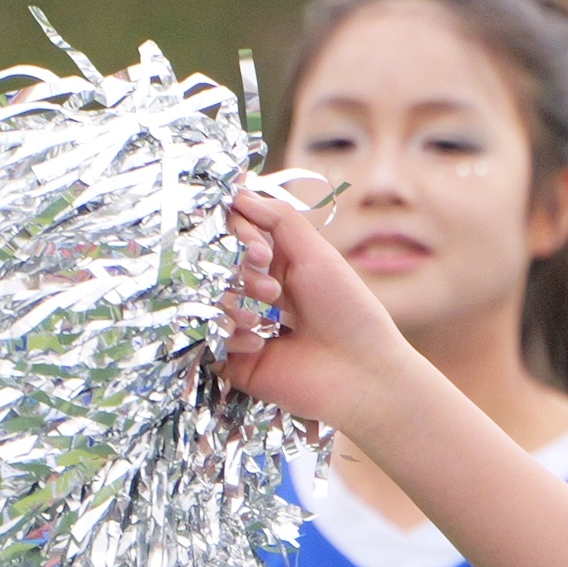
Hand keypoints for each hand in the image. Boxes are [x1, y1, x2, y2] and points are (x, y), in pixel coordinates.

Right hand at [219, 183, 417, 433]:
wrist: (361, 373)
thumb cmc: (348, 310)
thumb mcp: (317, 254)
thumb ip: (278, 219)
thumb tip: (237, 193)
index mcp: (275, 264)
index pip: (232, 235)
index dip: (237, 236)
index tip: (260, 252)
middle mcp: (255, 293)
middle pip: (215, 266)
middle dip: (238, 274)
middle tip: (272, 291)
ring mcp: (242, 327)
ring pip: (206, 300)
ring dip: (232, 305)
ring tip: (262, 320)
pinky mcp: (233, 361)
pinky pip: (206, 337)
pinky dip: (229, 335)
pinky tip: (258, 345)